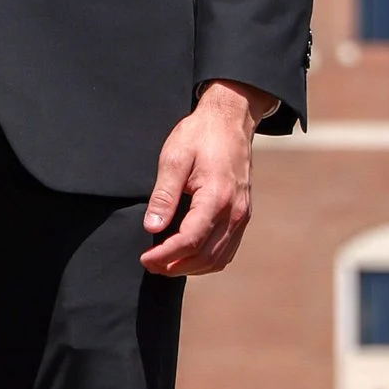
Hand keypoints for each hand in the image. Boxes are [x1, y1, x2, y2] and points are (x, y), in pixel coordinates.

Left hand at [139, 79, 274, 277]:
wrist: (230, 121)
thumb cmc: (200, 136)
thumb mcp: (174, 158)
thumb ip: (164, 194)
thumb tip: (151, 226)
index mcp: (217, 197)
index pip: (190, 240)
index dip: (165, 255)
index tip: (144, 258)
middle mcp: (235, 212)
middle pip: (205, 256)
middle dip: (175, 266)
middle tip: (150, 264)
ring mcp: (242, 216)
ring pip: (218, 259)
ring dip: (191, 267)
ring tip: (165, 264)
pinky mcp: (243, 215)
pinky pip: (228, 250)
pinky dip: (207, 261)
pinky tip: (188, 256)